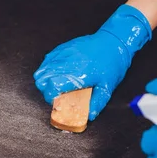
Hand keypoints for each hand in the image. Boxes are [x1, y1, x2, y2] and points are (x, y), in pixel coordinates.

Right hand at [33, 4, 151, 120]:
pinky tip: (54, 73)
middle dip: (45, 90)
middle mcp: (67, 63)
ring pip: (42, 69)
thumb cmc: (112, 63)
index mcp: (78, 75)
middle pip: (42, 78)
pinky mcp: (63, 47)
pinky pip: (47, 59)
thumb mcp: (108, 87)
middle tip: (56, 94)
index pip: (52, 86)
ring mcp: (64, 54)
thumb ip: (97, 103)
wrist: (114, 41)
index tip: (56, 101)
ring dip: (44, 79)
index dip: (49, 96)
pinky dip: (46, 68)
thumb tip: (89, 115)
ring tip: (54, 84)